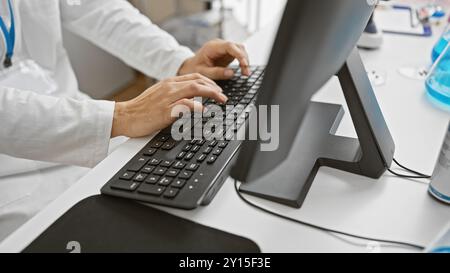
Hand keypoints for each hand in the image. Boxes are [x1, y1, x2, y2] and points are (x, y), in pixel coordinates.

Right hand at [111, 73, 227, 137]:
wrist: (124, 116)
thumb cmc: (142, 109)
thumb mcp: (160, 97)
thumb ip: (175, 95)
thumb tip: (192, 100)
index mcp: (169, 83)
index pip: (194, 76)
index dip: (210, 82)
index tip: (218, 90)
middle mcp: (169, 87)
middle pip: (198, 81)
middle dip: (214, 87)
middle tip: (223, 96)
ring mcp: (167, 98)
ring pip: (194, 89)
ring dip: (211, 94)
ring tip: (221, 100)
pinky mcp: (164, 110)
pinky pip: (184, 105)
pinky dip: (197, 107)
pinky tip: (204, 111)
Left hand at [178, 39, 250, 79]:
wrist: (190, 67)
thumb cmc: (194, 68)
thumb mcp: (203, 72)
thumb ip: (216, 72)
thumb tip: (231, 73)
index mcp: (212, 47)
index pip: (230, 46)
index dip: (239, 54)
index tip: (244, 64)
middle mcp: (220, 45)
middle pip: (238, 47)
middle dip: (244, 59)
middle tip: (246, 73)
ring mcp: (224, 49)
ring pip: (240, 50)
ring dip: (245, 61)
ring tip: (245, 74)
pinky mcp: (227, 54)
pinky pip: (239, 55)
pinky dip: (243, 63)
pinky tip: (243, 71)